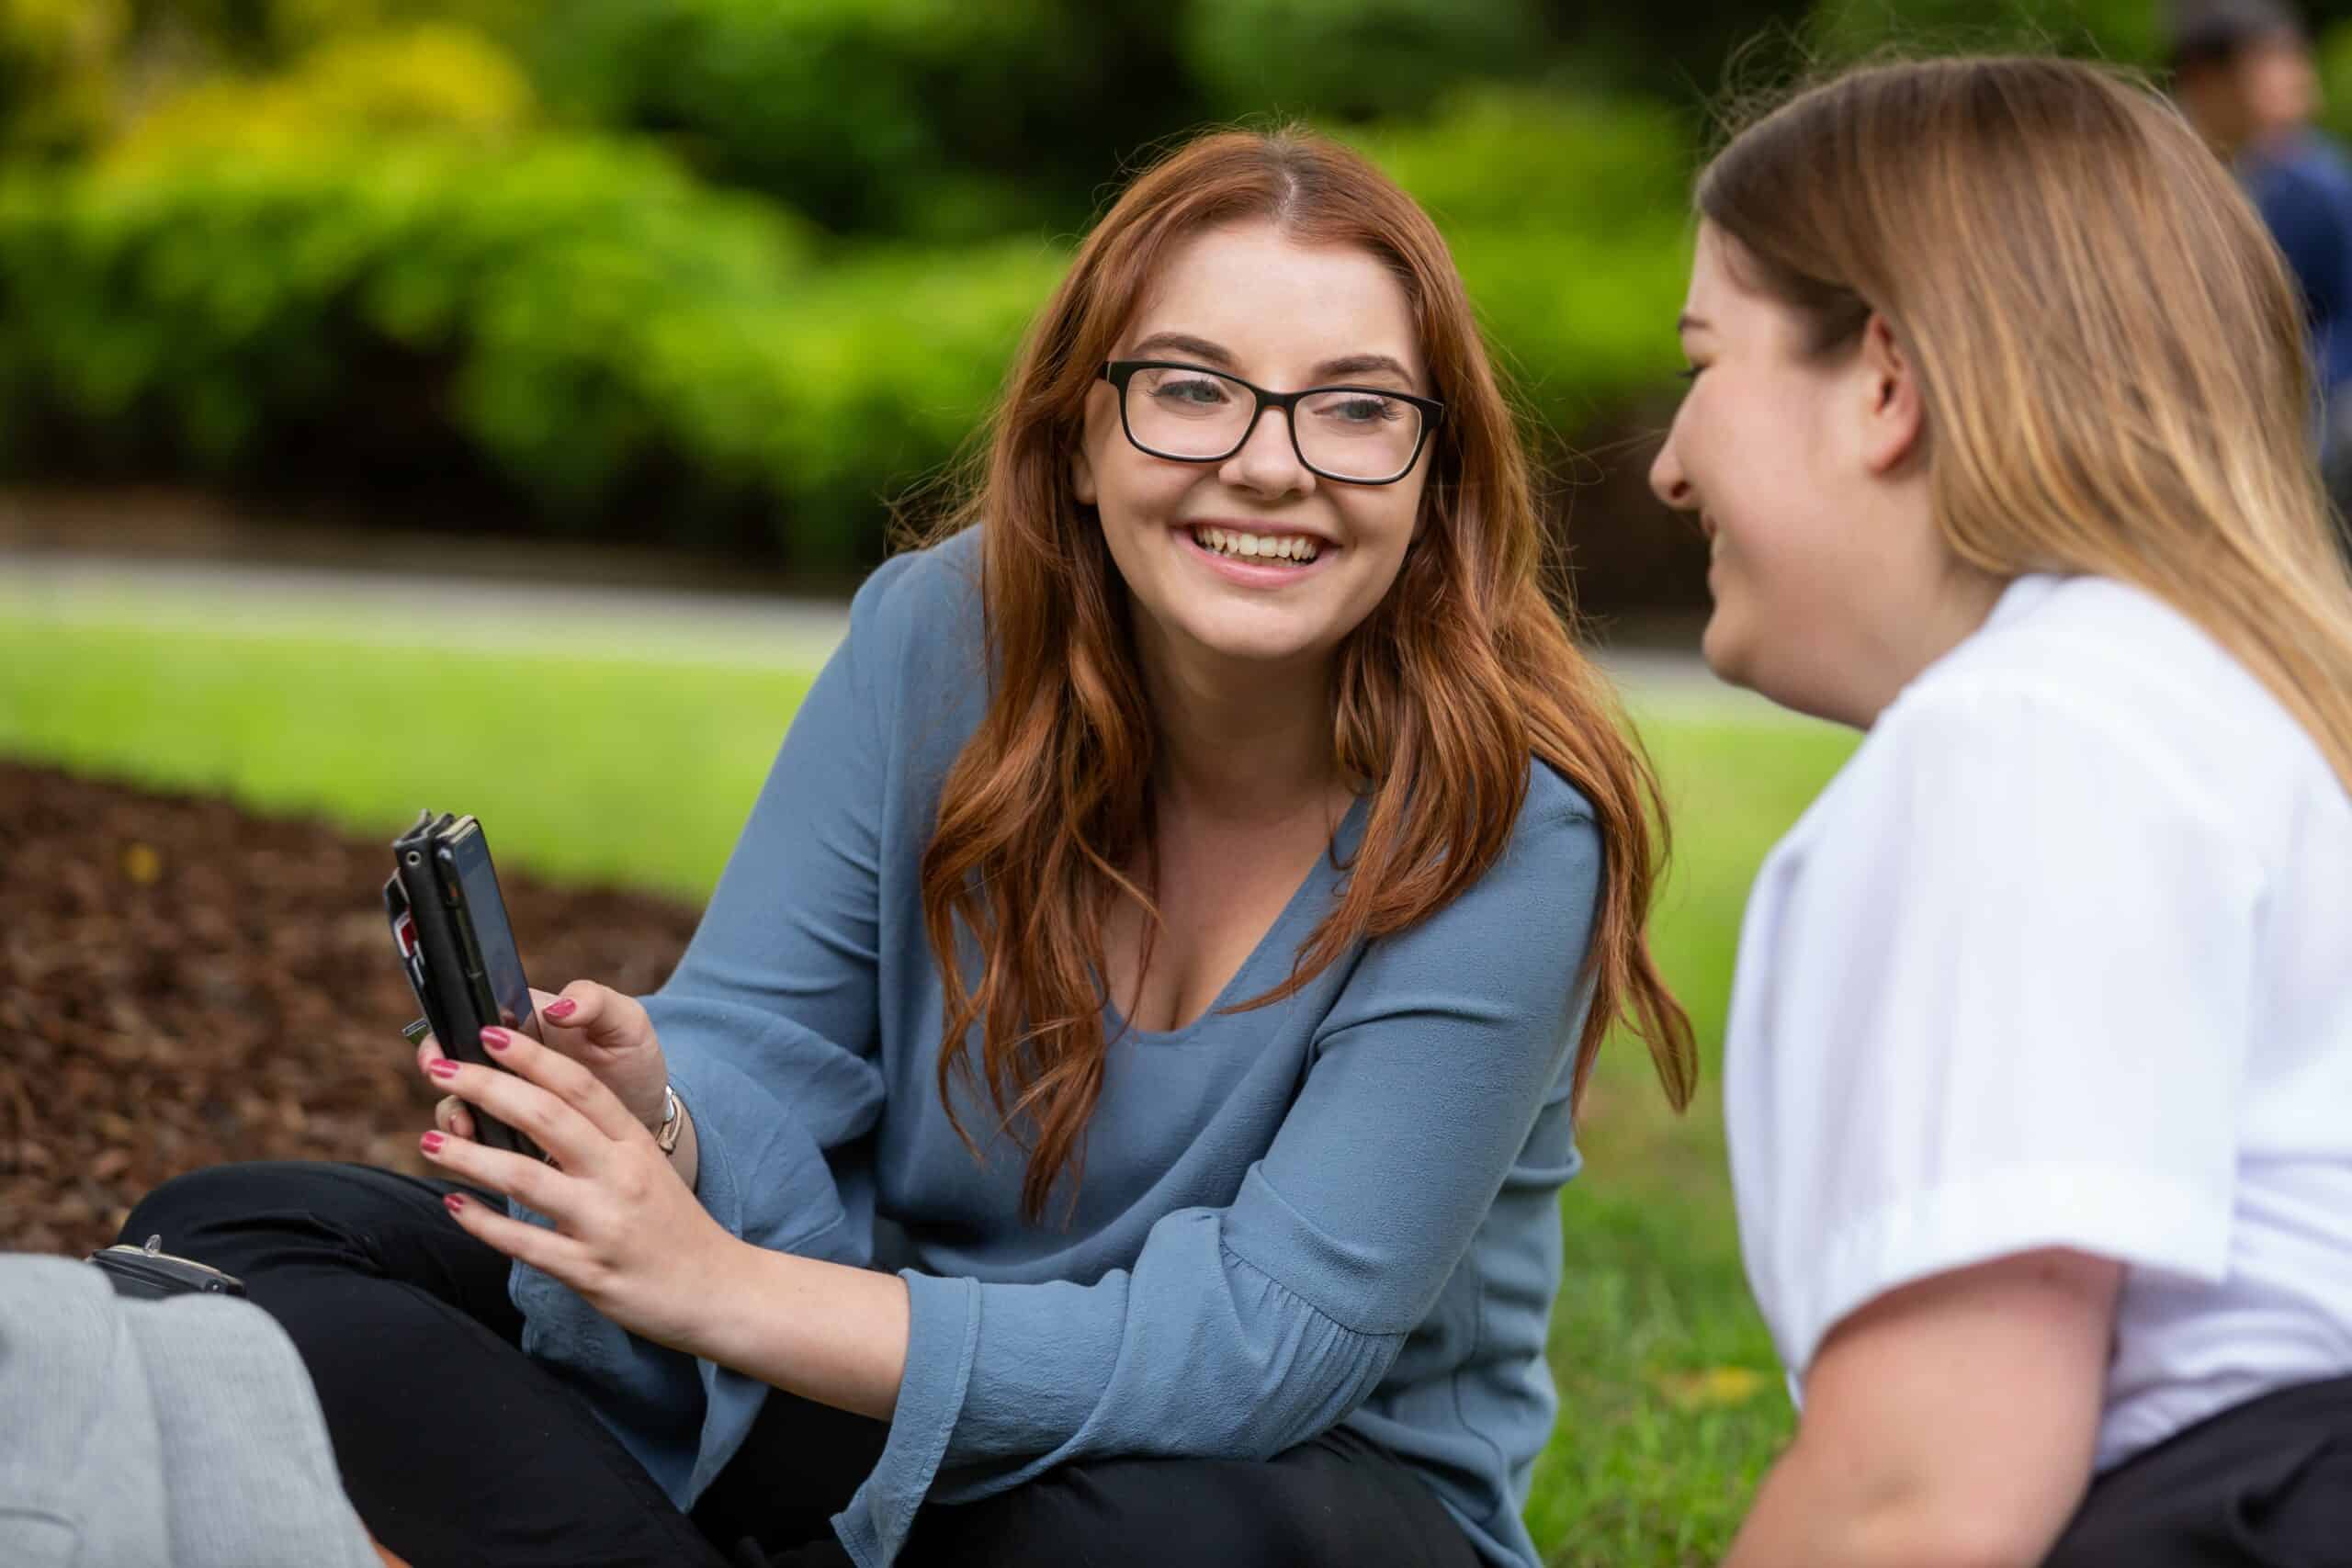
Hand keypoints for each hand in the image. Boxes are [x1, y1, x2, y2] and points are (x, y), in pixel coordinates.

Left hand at [415, 1024, 741, 1352]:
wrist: (717, 1290)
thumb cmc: (671, 1226)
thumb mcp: (645, 1168)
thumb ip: (597, 1140)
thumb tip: (529, 1106)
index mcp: (635, 1144)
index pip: (581, 1086)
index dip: (533, 1056)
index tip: (489, 1034)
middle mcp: (622, 1176)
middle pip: (547, 1118)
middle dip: (488, 1088)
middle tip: (441, 1070)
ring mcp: (605, 1224)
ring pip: (525, 1178)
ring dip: (469, 1155)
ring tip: (428, 1140)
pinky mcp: (589, 1271)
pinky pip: (524, 1243)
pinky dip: (483, 1223)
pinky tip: (455, 1205)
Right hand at [418, 981, 668, 1142]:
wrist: (650, 1113)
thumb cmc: (635, 1059)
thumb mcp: (627, 1024)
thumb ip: (596, 1003)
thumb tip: (558, 1007)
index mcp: (532, 1018)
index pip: (476, 1011)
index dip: (452, 1026)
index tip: (444, 1045)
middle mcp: (511, 1054)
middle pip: (458, 1056)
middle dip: (442, 1068)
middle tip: (440, 1080)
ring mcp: (510, 1094)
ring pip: (462, 1098)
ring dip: (453, 1110)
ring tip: (464, 1125)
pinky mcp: (513, 1129)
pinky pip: (479, 1134)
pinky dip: (471, 1142)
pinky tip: (478, 1150)